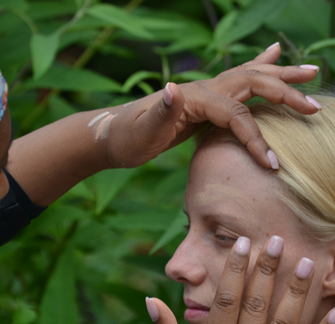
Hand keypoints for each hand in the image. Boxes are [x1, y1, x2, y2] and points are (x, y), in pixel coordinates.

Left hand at [106, 44, 319, 168]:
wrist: (114, 134)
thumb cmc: (126, 137)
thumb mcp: (140, 131)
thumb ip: (159, 113)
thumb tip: (174, 89)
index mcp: (193, 98)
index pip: (235, 113)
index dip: (255, 137)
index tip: (271, 163)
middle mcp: (203, 90)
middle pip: (252, 83)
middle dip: (285, 94)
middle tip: (314, 107)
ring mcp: (205, 93)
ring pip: (249, 77)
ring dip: (280, 76)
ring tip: (310, 72)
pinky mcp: (204, 102)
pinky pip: (236, 83)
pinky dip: (258, 68)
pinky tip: (272, 56)